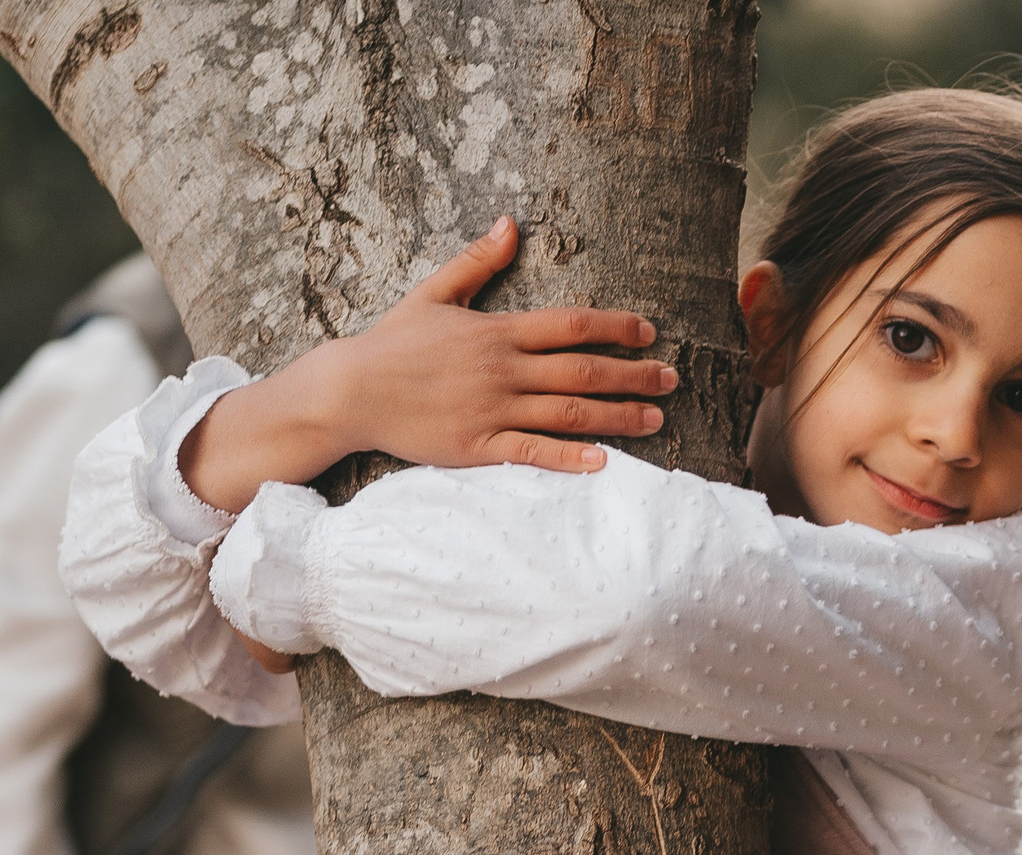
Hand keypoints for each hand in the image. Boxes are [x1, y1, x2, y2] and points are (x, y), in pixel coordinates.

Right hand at [180, 217, 679, 512]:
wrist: (350, 391)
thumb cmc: (392, 343)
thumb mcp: (434, 294)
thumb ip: (477, 262)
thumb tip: (511, 225)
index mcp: (496, 332)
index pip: (569, 324)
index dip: (614, 327)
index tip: (648, 332)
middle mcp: (502, 370)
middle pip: (581, 370)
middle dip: (632, 375)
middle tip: (671, 379)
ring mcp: (492, 410)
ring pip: (567, 413)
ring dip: (616, 416)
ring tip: (655, 420)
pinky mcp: (477, 446)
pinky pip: (532, 453)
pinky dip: (569, 458)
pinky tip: (604, 462)